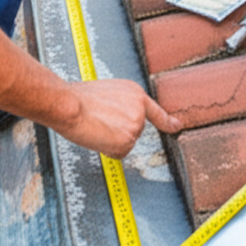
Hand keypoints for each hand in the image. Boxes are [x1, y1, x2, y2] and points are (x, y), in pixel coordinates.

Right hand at [55, 79, 181, 158]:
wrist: (69, 105)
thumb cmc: (78, 98)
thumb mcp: (107, 92)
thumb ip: (121, 105)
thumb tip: (119, 119)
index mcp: (135, 93)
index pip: (155, 111)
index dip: (167, 121)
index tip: (177, 126)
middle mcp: (139, 109)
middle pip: (133, 131)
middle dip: (116, 132)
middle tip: (98, 121)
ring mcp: (135, 126)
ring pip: (124, 143)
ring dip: (110, 140)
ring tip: (95, 125)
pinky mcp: (127, 141)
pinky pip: (118, 153)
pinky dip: (106, 150)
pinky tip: (97, 136)